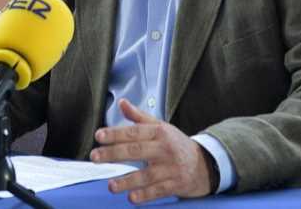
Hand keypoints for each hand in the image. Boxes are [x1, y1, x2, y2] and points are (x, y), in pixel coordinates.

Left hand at [90, 99, 213, 203]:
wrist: (204, 163)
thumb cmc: (176, 144)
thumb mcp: (161, 127)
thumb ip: (139, 117)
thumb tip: (122, 103)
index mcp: (160, 132)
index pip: (134, 132)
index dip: (116, 133)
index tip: (99, 135)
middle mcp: (165, 148)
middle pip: (137, 150)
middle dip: (114, 153)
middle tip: (95, 156)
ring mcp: (171, 168)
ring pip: (147, 174)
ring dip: (127, 180)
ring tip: (111, 185)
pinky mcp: (175, 184)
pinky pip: (158, 191)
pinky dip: (145, 195)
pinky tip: (132, 197)